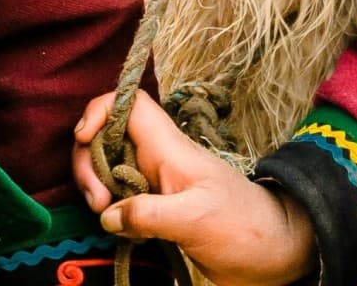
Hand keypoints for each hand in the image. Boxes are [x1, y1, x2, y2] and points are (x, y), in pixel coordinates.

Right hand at [74, 90, 316, 285]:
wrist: (271, 253)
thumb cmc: (242, 225)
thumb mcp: (195, 218)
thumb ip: (149, 214)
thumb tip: (107, 214)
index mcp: (168, 146)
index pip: (129, 103)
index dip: (101, 110)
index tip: (85, 138)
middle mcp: (158, 158)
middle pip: (107, 136)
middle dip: (89, 161)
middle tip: (98, 202)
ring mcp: (156, 183)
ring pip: (109, 167)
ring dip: (96, 186)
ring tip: (105, 215)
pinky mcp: (157, 209)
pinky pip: (120, 197)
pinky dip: (110, 209)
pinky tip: (117, 228)